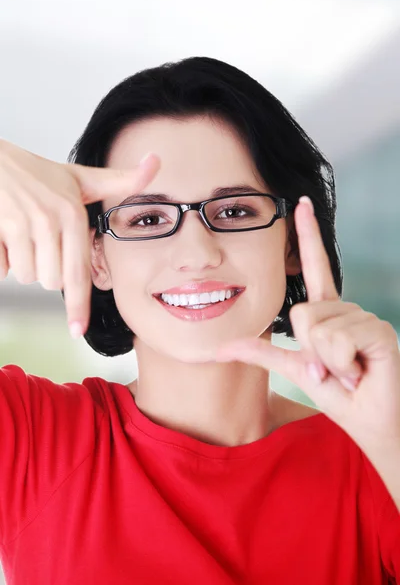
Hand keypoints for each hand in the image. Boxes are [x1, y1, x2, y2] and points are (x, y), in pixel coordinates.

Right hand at [0, 139, 159, 335]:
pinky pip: (2, 270)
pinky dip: (2, 260)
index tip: (77, 330)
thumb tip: (156, 161)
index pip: (78, 272)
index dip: (78, 305)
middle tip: (43, 244)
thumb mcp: (82, 177)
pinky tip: (5, 236)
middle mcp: (48, 221)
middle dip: (47, 271)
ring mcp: (19, 225)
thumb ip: (121, 179)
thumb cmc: (38, 173)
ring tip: (23, 237)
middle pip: (51, 281)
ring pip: (27, 276)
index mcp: (71, 215)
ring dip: (24, 265)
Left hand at [216, 196, 399, 454]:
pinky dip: (340, 365)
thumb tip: (222, 347)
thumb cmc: (338, 395)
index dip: (308, 235)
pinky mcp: (378, 331)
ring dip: (326, 362)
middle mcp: (346, 309)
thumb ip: (261, 353)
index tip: (301, 204)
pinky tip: (358, 373)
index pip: (315, 267)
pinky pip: (338, 340)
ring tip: (347, 372)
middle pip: (301, 314)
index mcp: (327, 313)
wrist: (371, 421)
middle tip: (330, 370)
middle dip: (309, 351)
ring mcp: (364, 318)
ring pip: (318, 328)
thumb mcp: (294, 369)